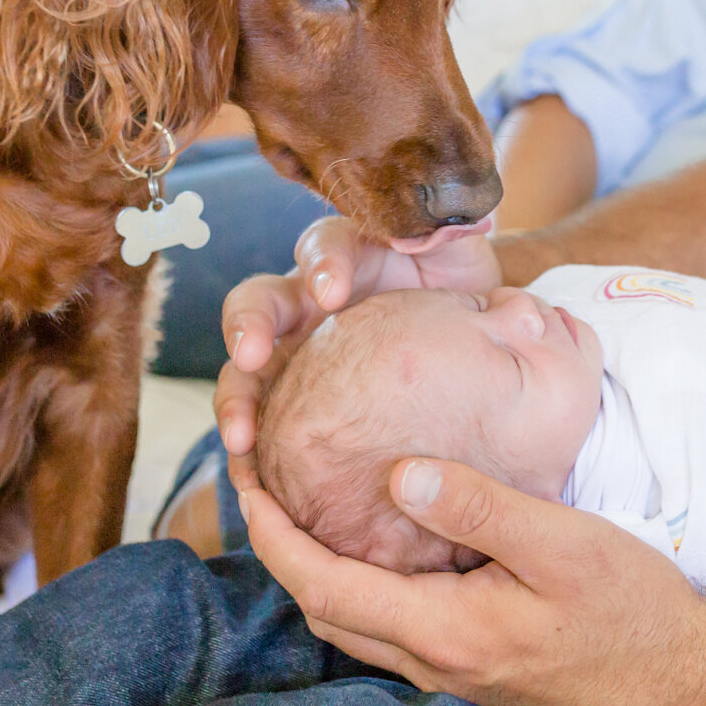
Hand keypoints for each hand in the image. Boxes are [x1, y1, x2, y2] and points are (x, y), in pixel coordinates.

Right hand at [215, 216, 502, 488]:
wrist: (469, 342)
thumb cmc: (460, 288)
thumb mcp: (456, 252)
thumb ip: (449, 232)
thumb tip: (452, 222)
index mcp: (347, 256)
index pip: (322, 248)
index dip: (322, 265)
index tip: (332, 292)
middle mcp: (306, 301)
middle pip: (258, 302)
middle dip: (248, 327)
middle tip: (250, 356)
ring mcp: (295, 354)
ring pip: (244, 369)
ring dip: (236, 401)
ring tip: (240, 440)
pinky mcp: (297, 401)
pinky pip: (265, 424)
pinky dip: (255, 452)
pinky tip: (257, 483)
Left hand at [243, 455, 705, 705]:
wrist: (684, 676)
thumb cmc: (631, 606)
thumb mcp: (561, 542)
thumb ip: (479, 507)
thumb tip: (398, 474)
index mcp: (446, 631)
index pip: (325, 586)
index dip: (274, 536)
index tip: (246, 482)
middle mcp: (436, 662)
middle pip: (325, 609)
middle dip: (280, 549)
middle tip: (258, 483)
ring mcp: (454, 670)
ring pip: (355, 622)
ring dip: (316, 568)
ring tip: (301, 503)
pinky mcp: (474, 662)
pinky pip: (392, 624)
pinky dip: (362, 581)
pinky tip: (378, 539)